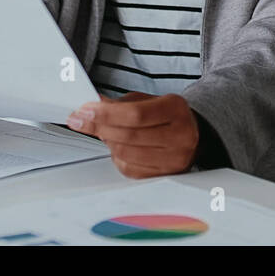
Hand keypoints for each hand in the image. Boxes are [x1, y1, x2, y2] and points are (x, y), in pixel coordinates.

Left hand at [66, 93, 198, 177]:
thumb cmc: (166, 116)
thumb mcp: (148, 100)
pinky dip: (116, 157)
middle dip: (99, 127)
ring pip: (125, 153)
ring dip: (107, 141)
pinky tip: (117, 146)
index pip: (135, 114)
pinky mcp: (164, 175)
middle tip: (81, 120)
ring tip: (104, 131)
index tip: (84, 111)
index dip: (106, 114)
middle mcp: (180, 135)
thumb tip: (93, 107)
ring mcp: (174, 159)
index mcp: (176, 110)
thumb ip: (121, 104)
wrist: (192, 134)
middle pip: (128, 135)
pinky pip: (129, 169)